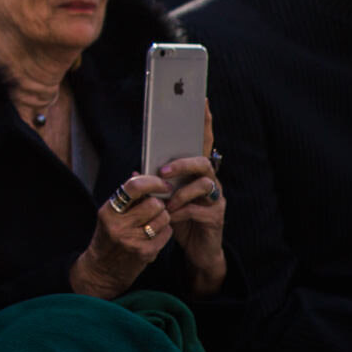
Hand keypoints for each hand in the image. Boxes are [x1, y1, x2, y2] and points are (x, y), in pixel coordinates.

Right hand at [70, 172, 173, 298]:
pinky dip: (165, 231)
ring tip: (153, 222)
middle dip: (159, 204)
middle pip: (154, 204)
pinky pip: (166, 233)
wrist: (103, 270)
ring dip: (163, 218)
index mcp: (108, 211)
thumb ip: (125, 197)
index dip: (153, 182)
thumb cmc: (108, 238)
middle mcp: (118, 225)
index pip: (133, 187)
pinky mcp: (145, 253)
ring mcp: (132, 240)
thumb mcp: (110, 215)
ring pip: (163, 218)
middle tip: (156, 207)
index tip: (163, 184)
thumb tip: (139, 173)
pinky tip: (155, 234)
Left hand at [162, 104, 225, 294]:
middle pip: (203, 161)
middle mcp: (211, 181)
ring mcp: (217, 199)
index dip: (204, 122)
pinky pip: (201, 208)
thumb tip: (135, 170)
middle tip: (162, 172)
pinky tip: (172, 216)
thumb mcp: (163, 197)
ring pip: (205, 184)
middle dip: (182, 164)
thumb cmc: (178, 217)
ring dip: (180, 192)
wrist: (195, 250)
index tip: (202, 100)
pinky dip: (183, 211)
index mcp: (196, 172)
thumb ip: (154, 183)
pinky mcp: (217, 217)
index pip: (202, 142)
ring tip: (166, 204)